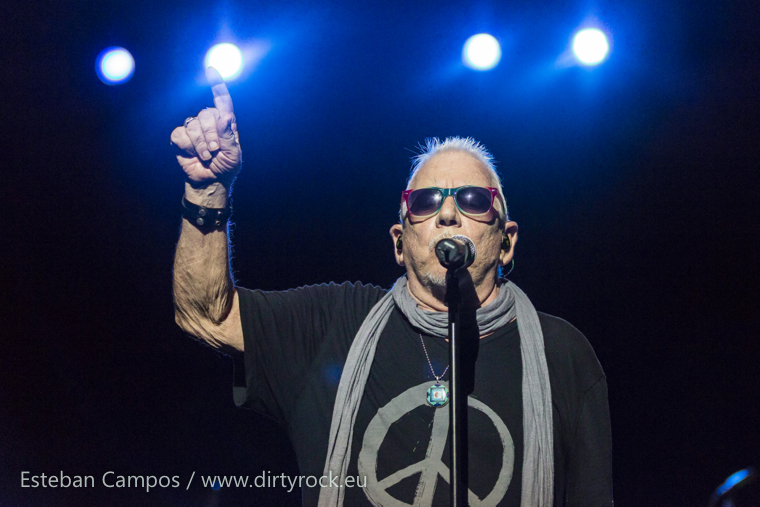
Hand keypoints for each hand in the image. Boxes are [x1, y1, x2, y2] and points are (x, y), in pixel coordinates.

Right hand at [171, 67, 241, 185]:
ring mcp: (194, 128)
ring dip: (201, 143)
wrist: (210, 180)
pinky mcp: (180, 137)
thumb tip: (224, 116)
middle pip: (206, 114)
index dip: (217, 84)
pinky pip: (181, 134)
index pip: (222, 99)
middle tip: (215, 150)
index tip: (211, 70)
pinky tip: (193, 154)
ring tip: (207, 155)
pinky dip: (188, 146)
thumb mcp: (234, 154)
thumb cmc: (226, 166)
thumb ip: (229, 135)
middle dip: (211, 134)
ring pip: (192, 124)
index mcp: (225, 122)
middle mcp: (209, 121)